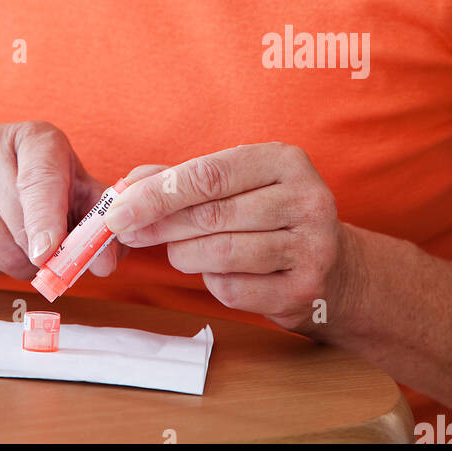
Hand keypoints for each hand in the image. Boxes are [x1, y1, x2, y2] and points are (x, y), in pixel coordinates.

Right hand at [0, 121, 119, 279]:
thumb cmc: (39, 193)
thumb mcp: (75, 197)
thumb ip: (97, 226)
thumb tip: (104, 262)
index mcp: (36, 138)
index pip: (41, 178)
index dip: (47, 218)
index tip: (48, 252)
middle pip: (18, 222)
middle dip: (39, 254)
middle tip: (46, 253)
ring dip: (13, 263)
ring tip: (16, 244)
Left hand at [100, 143, 349, 330]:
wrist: (333, 265)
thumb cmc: (268, 214)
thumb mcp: (235, 182)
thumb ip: (180, 178)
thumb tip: (127, 187)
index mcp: (285, 160)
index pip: (209, 174)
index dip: (157, 194)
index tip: (118, 210)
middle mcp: (307, 199)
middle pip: (212, 214)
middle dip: (160, 226)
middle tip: (128, 233)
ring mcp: (312, 247)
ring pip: (220, 253)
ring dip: (183, 255)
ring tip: (177, 251)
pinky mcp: (305, 289)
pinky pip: (234, 289)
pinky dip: (211, 282)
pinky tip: (214, 271)